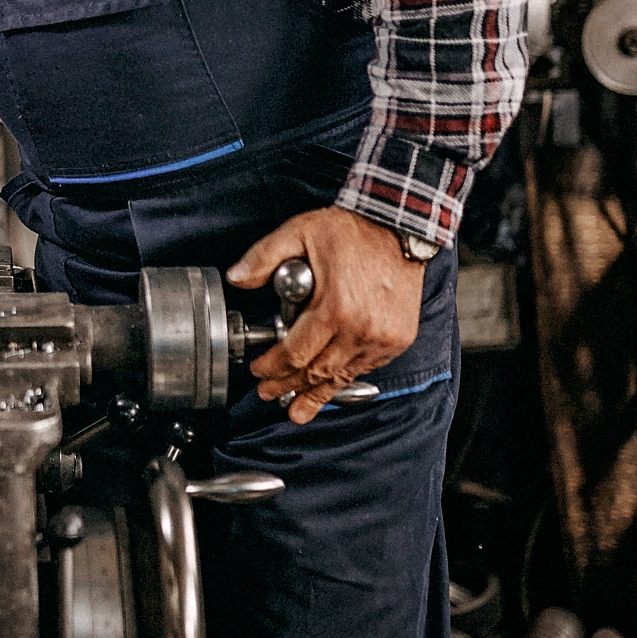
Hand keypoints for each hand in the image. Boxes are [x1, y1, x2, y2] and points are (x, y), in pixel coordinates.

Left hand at [226, 207, 423, 424]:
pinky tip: (331, 388)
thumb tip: (236, 278)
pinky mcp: (399, 338)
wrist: (399, 227)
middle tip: (268, 394)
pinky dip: (345, 379)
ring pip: (342, 376)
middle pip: (316, 371)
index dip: (272, 367)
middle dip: (288, 386)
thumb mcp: (299, 232)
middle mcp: (361, 329)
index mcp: (335, 309)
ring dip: (317, 394)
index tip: (257, 372)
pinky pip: (366, 368)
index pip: (294, 353)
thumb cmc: (351, 231)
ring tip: (298, 410)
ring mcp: (383, 338)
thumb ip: (263, 257)